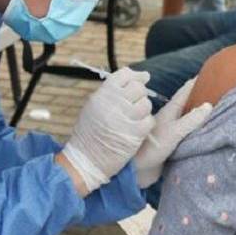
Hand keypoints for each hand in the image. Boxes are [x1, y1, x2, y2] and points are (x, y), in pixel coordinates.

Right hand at [63, 68, 155, 192]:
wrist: (86, 159)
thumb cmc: (89, 132)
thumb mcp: (93, 106)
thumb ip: (111, 92)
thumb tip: (136, 76)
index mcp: (103, 94)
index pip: (125, 75)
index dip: (136, 76)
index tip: (142, 78)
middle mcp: (114, 103)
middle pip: (138, 88)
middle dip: (140, 94)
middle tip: (135, 103)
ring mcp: (125, 118)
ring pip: (146, 104)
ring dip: (144, 110)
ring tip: (135, 118)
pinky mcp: (135, 133)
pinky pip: (149, 121)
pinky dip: (146, 124)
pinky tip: (137, 129)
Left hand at [133, 78, 213, 188]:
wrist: (137, 170)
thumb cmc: (152, 148)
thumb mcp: (174, 132)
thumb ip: (190, 120)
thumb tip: (208, 105)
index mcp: (170, 111)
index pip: (186, 92)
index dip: (197, 83)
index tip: (210, 74)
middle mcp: (172, 119)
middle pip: (189, 105)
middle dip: (202, 98)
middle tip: (218, 91)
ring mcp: (172, 132)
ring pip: (189, 119)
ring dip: (200, 114)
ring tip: (216, 109)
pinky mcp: (172, 144)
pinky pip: (188, 133)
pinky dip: (197, 129)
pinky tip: (207, 131)